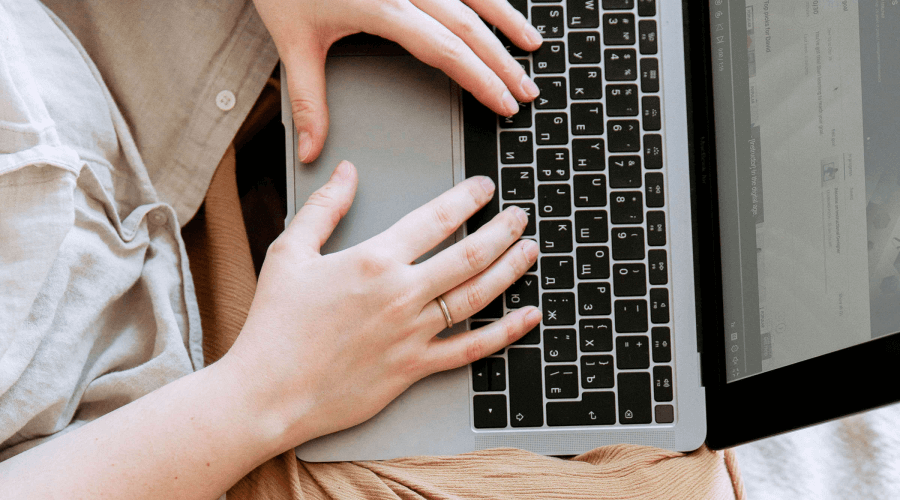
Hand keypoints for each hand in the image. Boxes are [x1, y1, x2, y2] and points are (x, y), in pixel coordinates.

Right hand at [227, 161, 540, 445]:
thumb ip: (323, 208)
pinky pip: (471, 349)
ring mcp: (412, 333)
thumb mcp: (289, 253)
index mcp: (373, 260)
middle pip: (468, 254)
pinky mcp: (414, 368)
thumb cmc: (274, 325)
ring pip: (477, 296)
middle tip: (521, 216)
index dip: (467, 198)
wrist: (267, 392)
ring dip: (510, 270)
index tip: (485, 188)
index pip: (434, 218)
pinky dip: (505, 333)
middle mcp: (401, 294)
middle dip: (502, 230)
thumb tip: (345, 171)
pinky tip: (528, 316)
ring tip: (530, 251)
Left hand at [252, 0, 542, 162]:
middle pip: (470, 26)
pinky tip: (501, 8)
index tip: (503, 102)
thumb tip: (310, 150)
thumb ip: (308, 100)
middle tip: (527, 90)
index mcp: (383, 8)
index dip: (481, 79)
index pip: (448, 50)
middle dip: (503, 62)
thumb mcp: (293, 42)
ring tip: (532, 45)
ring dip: (506, 20)